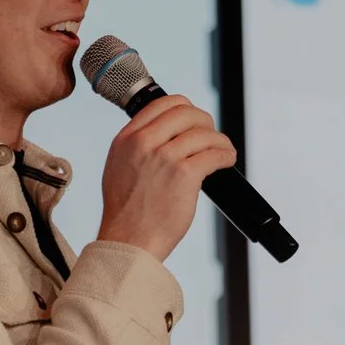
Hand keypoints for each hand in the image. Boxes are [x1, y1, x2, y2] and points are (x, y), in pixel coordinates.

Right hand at [96, 94, 236, 264]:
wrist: (129, 240)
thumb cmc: (126, 212)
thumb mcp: (118, 167)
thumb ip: (136, 146)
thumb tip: (162, 133)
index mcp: (127, 139)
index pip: (162, 104)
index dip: (185, 108)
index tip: (193, 121)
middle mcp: (143, 143)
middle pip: (186, 112)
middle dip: (204, 121)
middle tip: (210, 135)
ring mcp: (164, 157)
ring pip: (203, 132)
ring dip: (220, 140)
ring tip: (223, 150)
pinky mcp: (184, 175)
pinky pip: (215, 153)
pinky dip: (226, 155)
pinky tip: (226, 161)